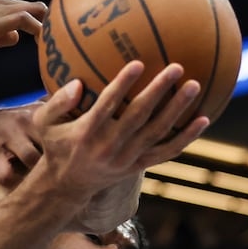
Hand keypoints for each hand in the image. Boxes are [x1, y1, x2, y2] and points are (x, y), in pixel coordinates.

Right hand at [0, 0, 47, 61]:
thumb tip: (14, 36)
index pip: (27, 9)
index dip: (38, 26)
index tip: (41, 46)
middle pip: (38, 7)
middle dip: (49, 26)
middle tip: (51, 51)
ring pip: (39, 10)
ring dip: (48, 31)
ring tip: (49, 53)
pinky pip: (30, 22)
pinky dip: (41, 35)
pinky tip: (40, 51)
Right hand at [33, 61, 209, 200]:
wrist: (67, 185)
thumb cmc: (55, 145)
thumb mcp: (43, 124)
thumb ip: (57, 102)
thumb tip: (78, 83)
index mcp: (86, 133)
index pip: (108, 105)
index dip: (123, 85)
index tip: (138, 63)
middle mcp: (109, 146)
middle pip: (139, 116)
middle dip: (158, 90)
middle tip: (176, 67)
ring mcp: (127, 158)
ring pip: (157, 132)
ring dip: (177, 109)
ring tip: (193, 85)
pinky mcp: (138, 166)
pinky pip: (167, 151)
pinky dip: (186, 137)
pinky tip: (203, 119)